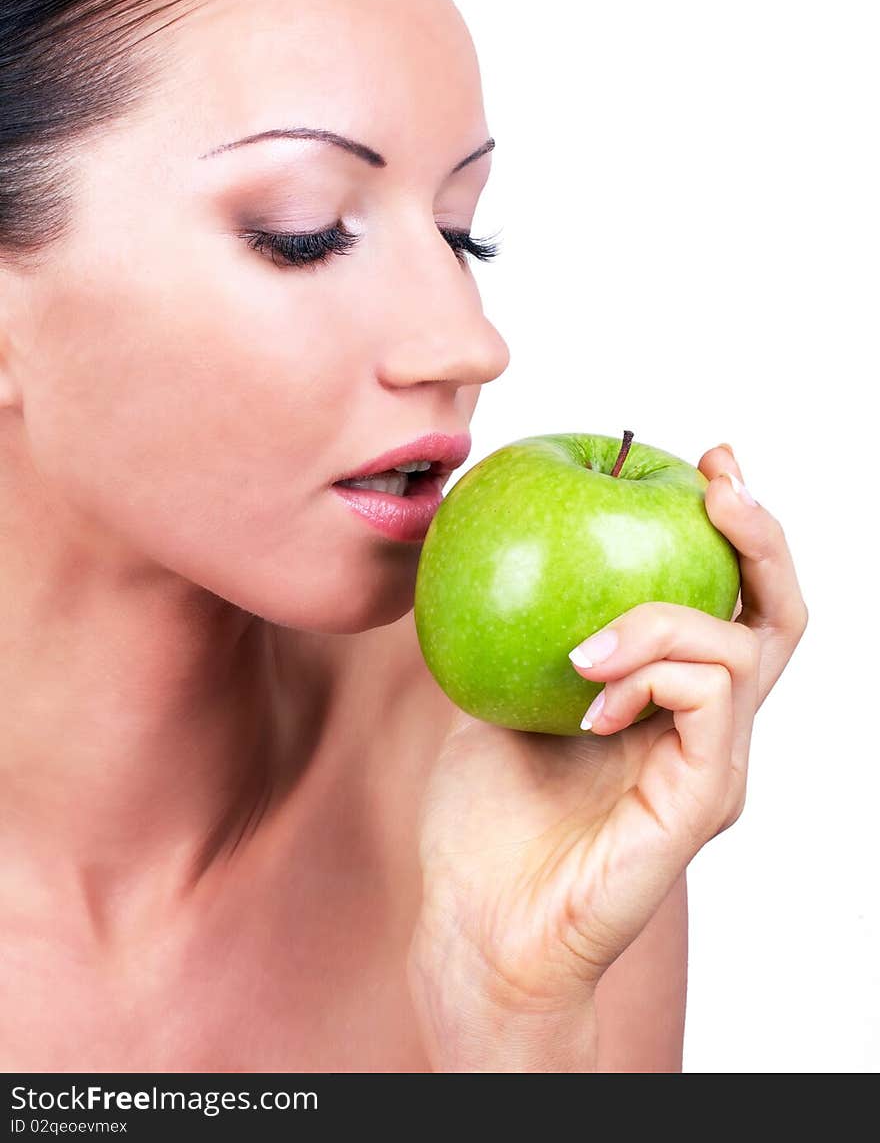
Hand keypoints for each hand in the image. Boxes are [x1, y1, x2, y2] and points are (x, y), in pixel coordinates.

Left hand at [407, 444, 808, 1070]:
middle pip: (776, 616)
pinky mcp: (703, 803)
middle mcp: (705, 728)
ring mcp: (711, 765)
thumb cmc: (485, 819)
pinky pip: (712, 704)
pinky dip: (655, 674)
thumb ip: (522, 625)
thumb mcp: (495, 688)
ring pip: (743, 649)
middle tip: (718, 482)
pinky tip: (590, 694)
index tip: (697, 464)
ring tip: (585, 647)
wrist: (476, 925)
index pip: (725, 600)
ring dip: (664, 618)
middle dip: (758, 534)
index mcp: (669, 699)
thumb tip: (500, 532)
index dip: (729, 528)